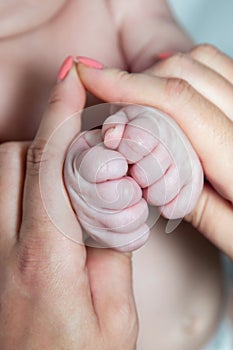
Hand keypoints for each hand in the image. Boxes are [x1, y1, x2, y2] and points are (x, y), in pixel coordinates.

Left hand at [0, 62, 137, 348]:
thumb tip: (109, 207)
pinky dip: (16, 186)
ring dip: (28, 163)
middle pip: (11, 159)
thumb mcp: (116, 316)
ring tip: (62, 180)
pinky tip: (42, 205)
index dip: (60, 116)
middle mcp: (5, 252)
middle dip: (44, 141)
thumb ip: (111, 254)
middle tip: (79, 152)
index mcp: (47, 261)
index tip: (70, 81)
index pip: (49, 166)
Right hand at [77, 44, 232, 258]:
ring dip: (162, 73)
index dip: (129, 86)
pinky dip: (189, 70)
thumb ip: (190, 201)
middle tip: (112, 101)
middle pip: (187, 73)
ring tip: (139, 97)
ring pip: (204, 62)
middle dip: (139, 81)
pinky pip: (222, 68)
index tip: (92, 78)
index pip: (179, 104)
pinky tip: (171, 89)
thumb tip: (147, 166)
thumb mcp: (231, 235)